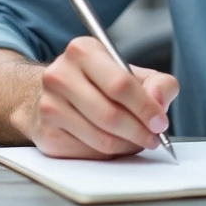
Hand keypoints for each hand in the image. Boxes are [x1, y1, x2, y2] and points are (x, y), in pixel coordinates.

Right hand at [22, 36, 179, 159]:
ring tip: (137, 140)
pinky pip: (87, 153)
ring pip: (100, 138)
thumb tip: (158, 102)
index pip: (119, 84)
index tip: (160, 122)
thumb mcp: (133, 73)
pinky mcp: (46, 134)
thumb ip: (158, 84)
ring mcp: (49, 106)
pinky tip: (114, 143)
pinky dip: (108, 153)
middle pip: (109, 114)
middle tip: (153, 137)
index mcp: (83, 51)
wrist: (56, 94)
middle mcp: (60, 75)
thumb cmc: (99, 83)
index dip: (145, 108)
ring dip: (126, 145)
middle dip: (139, 131)